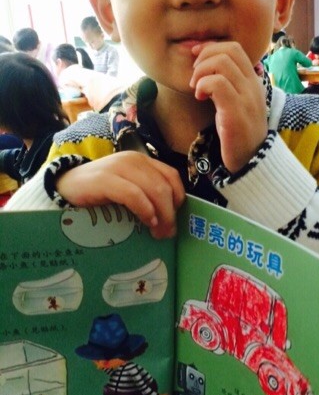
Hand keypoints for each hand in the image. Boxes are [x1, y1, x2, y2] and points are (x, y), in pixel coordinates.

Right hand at [56, 151, 185, 238]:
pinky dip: (144, 209)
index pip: (172, 176)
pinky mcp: (104, 179)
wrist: (63, 187)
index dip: (178, 199)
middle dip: (171, 213)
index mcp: (142, 161)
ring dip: (162, 215)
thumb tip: (170, 219)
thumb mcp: (127, 189)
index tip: (175, 219)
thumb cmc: (99, 193)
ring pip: (154, 190)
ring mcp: (118, 167)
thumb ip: (146, 194)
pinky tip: (147, 221)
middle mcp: (133, 160)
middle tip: (168, 234)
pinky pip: (133, 194)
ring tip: (158, 233)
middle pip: (165, 186)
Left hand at [190, 42, 267, 172]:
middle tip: (195, 78)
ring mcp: (247, 98)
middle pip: (228, 50)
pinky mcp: (236, 112)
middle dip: (204, 57)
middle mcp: (253, 86)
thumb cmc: (239, 135)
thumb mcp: (235, 104)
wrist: (252, 163)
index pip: (235, 48)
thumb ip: (225, 85)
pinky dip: (203, 85)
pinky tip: (200, 97)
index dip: (211, 48)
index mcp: (253, 82)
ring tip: (197, 89)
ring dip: (201, 71)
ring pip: (222, 63)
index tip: (196, 60)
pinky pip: (218, 83)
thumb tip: (203, 65)